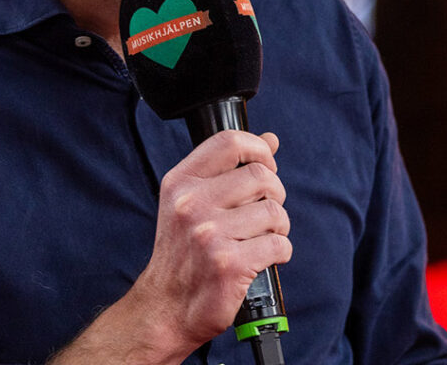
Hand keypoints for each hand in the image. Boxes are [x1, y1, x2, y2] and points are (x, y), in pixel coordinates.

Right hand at [131, 130, 291, 354]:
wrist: (165, 307)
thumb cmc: (181, 254)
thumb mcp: (190, 203)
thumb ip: (227, 169)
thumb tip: (269, 140)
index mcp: (180, 183)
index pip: (229, 142)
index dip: (258, 149)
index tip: (266, 165)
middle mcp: (191, 204)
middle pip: (260, 176)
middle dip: (275, 194)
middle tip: (266, 212)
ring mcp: (209, 234)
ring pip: (274, 212)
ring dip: (279, 227)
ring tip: (263, 237)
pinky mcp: (229, 264)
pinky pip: (278, 245)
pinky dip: (281, 252)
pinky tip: (264, 257)